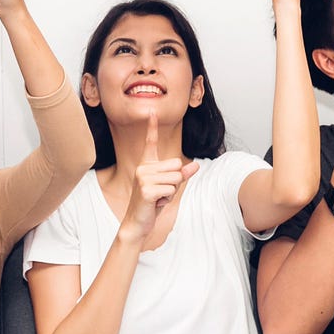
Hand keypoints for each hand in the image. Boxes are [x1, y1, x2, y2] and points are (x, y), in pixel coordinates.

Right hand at [121, 112, 198, 241]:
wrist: (137, 222)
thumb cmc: (152, 204)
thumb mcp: (169, 187)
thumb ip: (181, 176)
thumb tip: (196, 166)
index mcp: (146, 165)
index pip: (151, 142)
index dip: (152, 127)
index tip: (151, 111)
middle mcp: (143, 168)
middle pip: (176, 165)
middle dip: (175, 181)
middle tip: (161, 192)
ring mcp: (143, 178)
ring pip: (175, 178)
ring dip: (171, 192)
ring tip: (158, 198)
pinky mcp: (146, 190)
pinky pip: (170, 190)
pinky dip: (167, 199)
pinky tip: (155, 203)